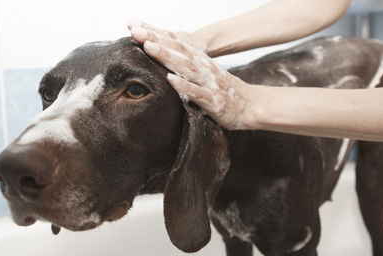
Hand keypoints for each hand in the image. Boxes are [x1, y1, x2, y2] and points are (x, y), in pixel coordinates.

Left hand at [127, 20, 258, 129]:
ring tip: (149, 47)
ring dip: (167, 56)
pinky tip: (170, 80)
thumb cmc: (221, 90)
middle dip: (155, 39)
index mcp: (197, 59)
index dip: (154, 32)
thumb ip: (182, 65)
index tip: (132, 25)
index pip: (173, 41)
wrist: (250, 104)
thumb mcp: (200, 73)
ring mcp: (207, 82)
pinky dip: (183, 86)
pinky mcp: (212, 99)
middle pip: (176, 49)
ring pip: (185, 66)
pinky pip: (196, 92)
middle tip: (135, 31)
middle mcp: (201, 66)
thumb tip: (158, 57)